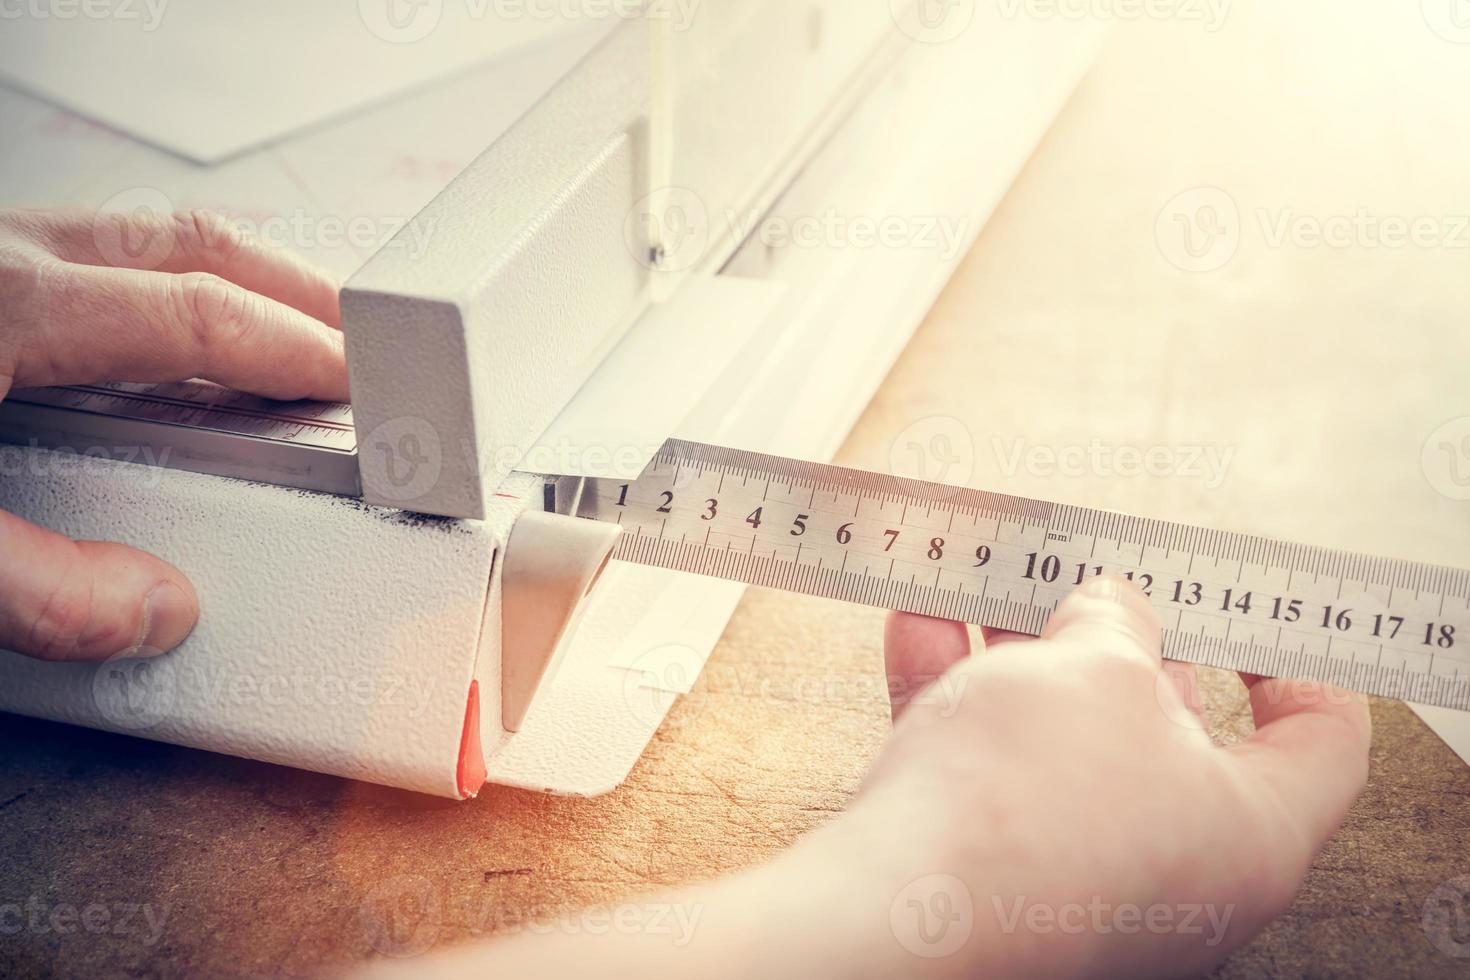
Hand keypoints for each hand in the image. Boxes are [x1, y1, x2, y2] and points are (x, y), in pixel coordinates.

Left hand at [0, 207, 348, 661]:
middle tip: (367, 348)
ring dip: (241, 279)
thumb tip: (155, 610)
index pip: (204, 314)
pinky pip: (102, 248)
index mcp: (6, 301)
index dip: (302, 353)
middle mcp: (2, 250)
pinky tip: (172, 336)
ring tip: (290, 336)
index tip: (367, 388)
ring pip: (150, 233)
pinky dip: (172, 282)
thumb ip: (38, 587)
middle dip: (301, 294)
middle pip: (198, 243)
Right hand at [827, 576, 1371, 976]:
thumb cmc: (1027, 808)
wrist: (893, 911)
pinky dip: (957, 691)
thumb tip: (1109, 609)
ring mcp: (1074, 873)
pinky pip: (982, 764)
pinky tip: (921, 624)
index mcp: (1246, 833)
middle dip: (1117, 636)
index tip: (1251, 617)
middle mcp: (1171, 867)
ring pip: (1057, 737)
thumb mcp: (1098, 669)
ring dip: (1018, 649)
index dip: (1297, 666)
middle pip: (1165, 727)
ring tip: (986, 582)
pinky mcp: (987, 870)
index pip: (1318, 746)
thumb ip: (1116, 623)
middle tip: (1086, 573)